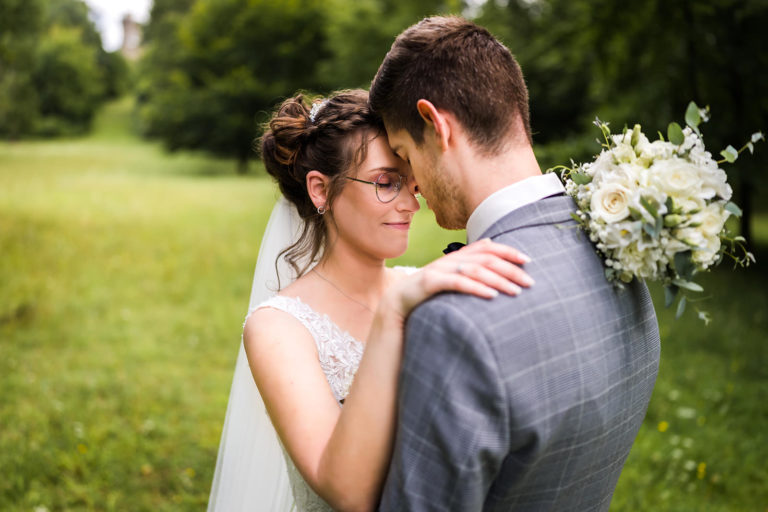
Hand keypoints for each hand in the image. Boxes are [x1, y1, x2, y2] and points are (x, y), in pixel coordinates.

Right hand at [384, 238, 533, 318]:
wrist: (396, 303)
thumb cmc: (428, 293)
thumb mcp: (450, 276)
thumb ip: (469, 261)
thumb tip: (490, 242)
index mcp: (456, 257)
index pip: (487, 248)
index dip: (508, 251)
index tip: (528, 261)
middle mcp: (449, 260)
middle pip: (486, 259)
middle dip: (510, 269)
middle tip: (530, 282)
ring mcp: (438, 270)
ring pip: (475, 270)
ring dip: (498, 280)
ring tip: (515, 291)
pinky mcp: (429, 283)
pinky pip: (457, 283)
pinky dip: (476, 288)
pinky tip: (491, 295)